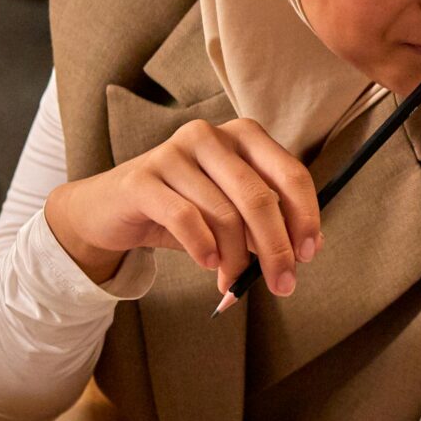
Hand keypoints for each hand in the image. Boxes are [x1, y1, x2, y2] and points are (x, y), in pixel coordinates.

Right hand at [43, 117, 319, 295]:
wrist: (111, 209)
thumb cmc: (183, 208)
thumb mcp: (231, 211)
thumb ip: (267, 222)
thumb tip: (305, 249)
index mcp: (244, 135)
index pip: (290, 175)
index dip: (305, 217)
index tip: (309, 255)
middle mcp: (211, 136)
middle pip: (260, 197)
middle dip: (277, 248)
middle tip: (283, 284)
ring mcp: (174, 152)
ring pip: (223, 214)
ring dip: (235, 258)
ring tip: (232, 281)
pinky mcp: (143, 178)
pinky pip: (185, 218)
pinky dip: (202, 247)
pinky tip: (207, 264)